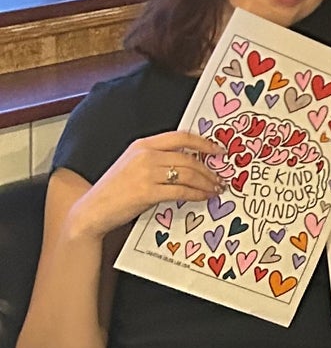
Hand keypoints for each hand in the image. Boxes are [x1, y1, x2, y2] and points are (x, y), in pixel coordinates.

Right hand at [82, 131, 226, 235]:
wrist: (92, 210)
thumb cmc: (114, 190)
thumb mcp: (133, 165)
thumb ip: (157, 159)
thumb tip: (190, 162)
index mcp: (142, 145)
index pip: (181, 137)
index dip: (204, 143)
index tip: (219, 150)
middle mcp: (145, 155)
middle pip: (188, 158)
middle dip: (209, 169)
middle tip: (220, 177)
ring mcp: (146, 174)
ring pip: (188, 174)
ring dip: (206, 183)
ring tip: (215, 189)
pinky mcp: (147, 193)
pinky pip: (180, 191)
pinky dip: (196, 194)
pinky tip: (203, 197)